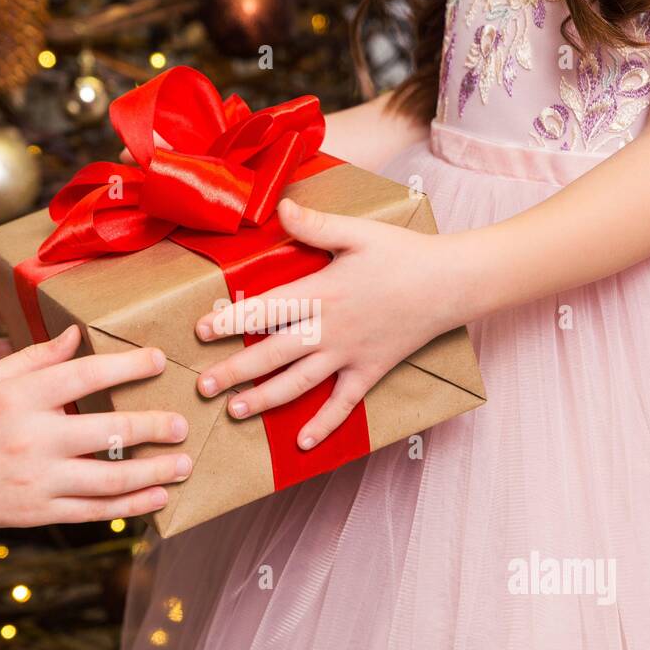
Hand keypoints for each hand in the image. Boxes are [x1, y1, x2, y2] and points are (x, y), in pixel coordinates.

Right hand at [0, 325, 190, 537]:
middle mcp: (30, 439)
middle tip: (183, 422)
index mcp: (16, 397)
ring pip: (110, 478)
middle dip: (154, 426)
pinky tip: (157, 498)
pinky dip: (131, 507)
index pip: (84, 375)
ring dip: (155, 472)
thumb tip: (76, 335)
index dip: (128, 366)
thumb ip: (31, 359)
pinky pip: (95, 512)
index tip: (159, 360)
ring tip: (184, 463)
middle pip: (108, 431)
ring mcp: (35, 480)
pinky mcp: (37, 513)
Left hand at [193, 199, 460, 449]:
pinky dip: (324, 425)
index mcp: (321, 294)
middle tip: (203, 386)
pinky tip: (302, 444)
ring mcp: (349, 356)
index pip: (265, 310)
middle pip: (272, 354)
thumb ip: (316, 225)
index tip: (200, 332)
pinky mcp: (369, 371)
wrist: (449, 283)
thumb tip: (280, 206)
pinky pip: (344, 404)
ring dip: (265, 399)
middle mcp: (329, 330)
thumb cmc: (403, 254)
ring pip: (299, 383)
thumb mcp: (358, 232)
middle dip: (235, 372)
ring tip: (235, 411)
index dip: (230, 321)